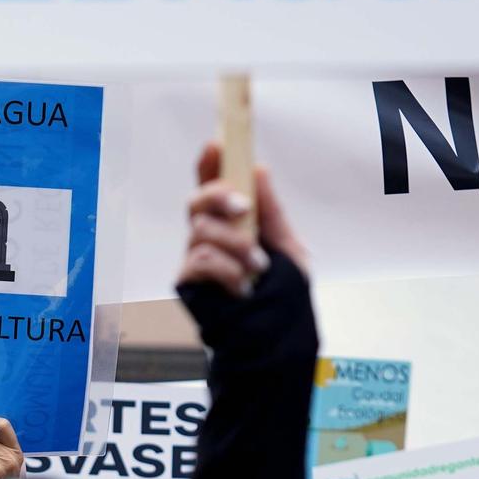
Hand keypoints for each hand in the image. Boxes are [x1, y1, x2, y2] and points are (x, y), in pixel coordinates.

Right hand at [178, 141, 308, 297]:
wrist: (275, 335)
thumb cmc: (282, 292)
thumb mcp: (289, 247)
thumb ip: (273, 213)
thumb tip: (260, 170)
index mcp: (232, 222)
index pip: (213, 184)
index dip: (209, 163)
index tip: (216, 144)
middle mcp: (209, 235)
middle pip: (196, 201)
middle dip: (217, 196)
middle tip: (242, 207)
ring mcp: (196, 256)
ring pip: (202, 231)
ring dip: (235, 244)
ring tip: (257, 266)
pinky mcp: (188, 280)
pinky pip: (201, 260)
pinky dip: (227, 270)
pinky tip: (241, 286)